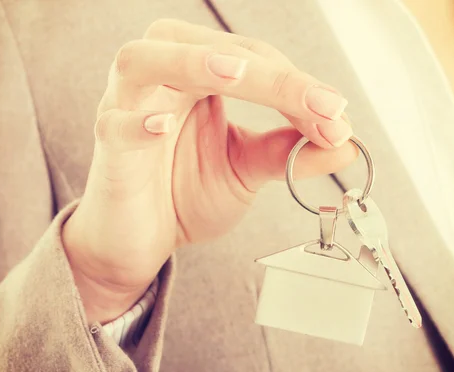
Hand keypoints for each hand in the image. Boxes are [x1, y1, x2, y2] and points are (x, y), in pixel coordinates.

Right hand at [62, 19, 357, 322]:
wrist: (138, 241)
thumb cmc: (183, 196)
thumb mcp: (244, 170)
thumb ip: (287, 152)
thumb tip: (345, 142)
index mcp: (194, 77)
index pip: (250, 60)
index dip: (296, 84)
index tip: (337, 116)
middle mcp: (159, 80)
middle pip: (207, 49)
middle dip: (269, 75)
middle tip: (319, 107)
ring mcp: (126, 108)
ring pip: (145, 61)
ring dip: (192, 62)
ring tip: (238, 74)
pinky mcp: (108, 148)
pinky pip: (115, 124)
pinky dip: (137, 123)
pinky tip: (162, 126)